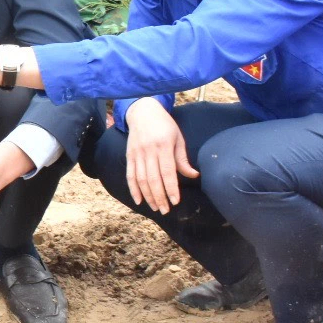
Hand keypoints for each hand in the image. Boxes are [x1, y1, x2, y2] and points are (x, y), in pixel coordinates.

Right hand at [123, 98, 197, 213]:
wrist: (143, 111)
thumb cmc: (164, 125)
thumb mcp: (178, 138)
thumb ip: (182, 159)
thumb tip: (194, 176)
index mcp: (163, 145)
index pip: (167, 172)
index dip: (171, 188)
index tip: (175, 201)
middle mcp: (148, 150)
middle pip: (152, 179)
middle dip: (159, 197)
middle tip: (166, 210)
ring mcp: (137, 153)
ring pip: (141, 179)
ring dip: (148, 196)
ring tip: (156, 207)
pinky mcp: (129, 155)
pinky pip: (130, 175)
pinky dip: (133, 189)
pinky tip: (139, 200)